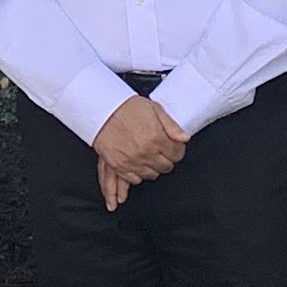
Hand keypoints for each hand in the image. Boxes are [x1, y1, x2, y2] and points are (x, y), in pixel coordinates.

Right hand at [89, 94, 185, 210]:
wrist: (102, 110)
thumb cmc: (126, 108)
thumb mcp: (154, 109)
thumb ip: (172, 126)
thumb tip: (184, 138)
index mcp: (157, 138)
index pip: (177, 155)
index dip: (177, 150)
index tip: (173, 148)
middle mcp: (146, 152)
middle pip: (166, 167)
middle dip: (166, 160)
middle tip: (161, 152)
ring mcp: (132, 161)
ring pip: (151, 175)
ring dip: (153, 168)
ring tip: (148, 157)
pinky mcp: (119, 166)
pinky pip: (134, 179)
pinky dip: (138, 174)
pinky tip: (137, 164)